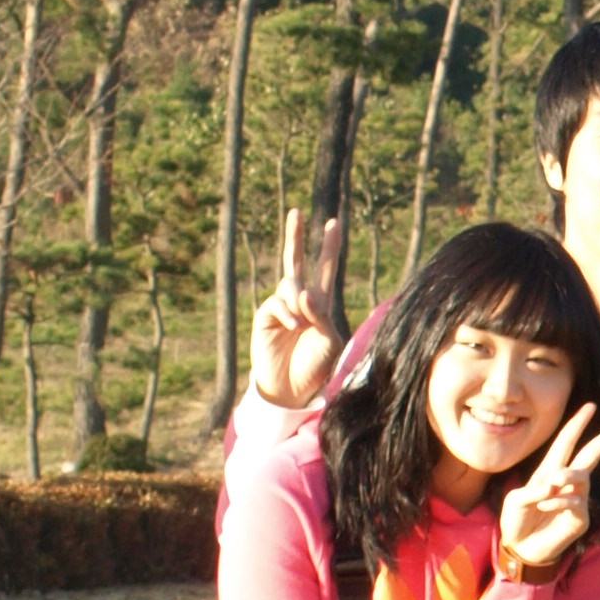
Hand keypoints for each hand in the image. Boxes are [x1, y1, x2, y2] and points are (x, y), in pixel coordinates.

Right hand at [249, 208, 346, 409]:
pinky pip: (278, 303)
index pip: (326, 269)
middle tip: (297, 211)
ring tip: (302, 324)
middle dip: (296, 237)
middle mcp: (300, 300)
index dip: (329, 247)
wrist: (292, 388)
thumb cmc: (316, 366)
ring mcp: (281, 306)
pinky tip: (294, 325)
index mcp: (321, 303)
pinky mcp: (266, 315)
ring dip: (298, 301)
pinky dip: (288, 312)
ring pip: (290, 285)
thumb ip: (321, 315)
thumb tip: (304, 292)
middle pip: (297, 262)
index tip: (334, 223)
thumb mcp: (329, 340)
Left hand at [495, 402, 599, 572]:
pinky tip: (545, 506)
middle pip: (592, 454)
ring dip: (569, 476)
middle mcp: (567, 483)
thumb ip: (532, 491)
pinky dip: (559, 502)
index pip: (567, 443)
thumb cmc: (516, 521)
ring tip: (554, 482)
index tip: (591, 406)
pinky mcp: (580, 519)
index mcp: (550, 471)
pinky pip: (575, 502)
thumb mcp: (515, 501)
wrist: (520, 548)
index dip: (578, 424)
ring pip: (582, 478)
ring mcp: (577, 500)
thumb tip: (555, 486)